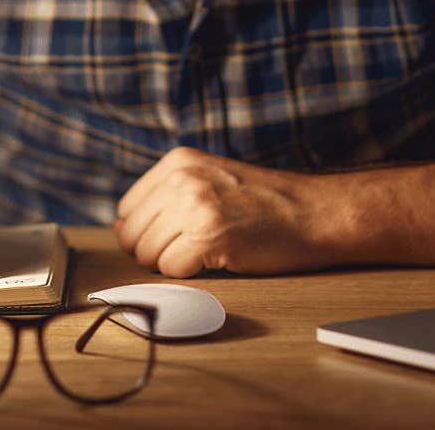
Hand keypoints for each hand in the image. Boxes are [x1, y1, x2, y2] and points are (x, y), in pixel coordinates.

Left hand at [113, 147, 338, 277]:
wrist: (315, 212)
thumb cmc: (266, 202)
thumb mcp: (211, 178)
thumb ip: (166, 195)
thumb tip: (120, 228)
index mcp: (178, 160)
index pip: (127, 209)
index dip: (147, 231)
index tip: (177, 234)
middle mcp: (182, 178)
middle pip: (131, 234)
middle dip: (156, 250)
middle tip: (195, 246)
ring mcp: (194, 205)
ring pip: (147, 255)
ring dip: (174, 262)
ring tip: (210, 247)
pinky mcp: (208, 236)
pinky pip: (171, 270)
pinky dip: (191, 273)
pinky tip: (220, 257)